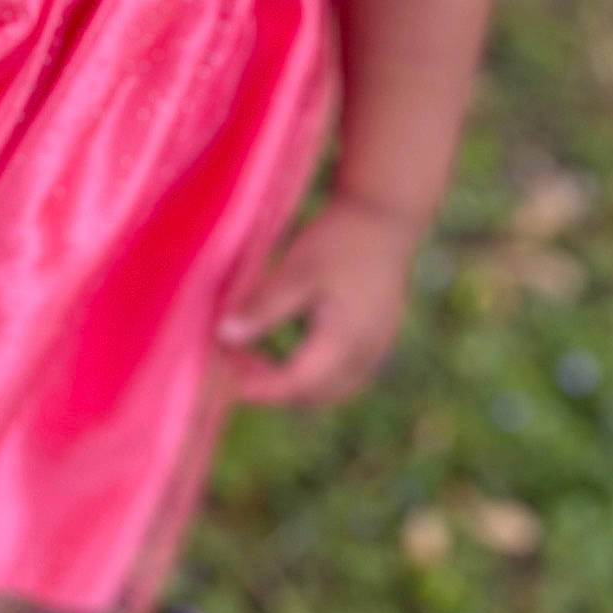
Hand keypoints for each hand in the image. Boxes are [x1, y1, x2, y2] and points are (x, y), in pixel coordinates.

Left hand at [218, 196, 419, 406]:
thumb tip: (225, 336)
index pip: (295, 385)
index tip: (226, 380)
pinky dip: (314, 373)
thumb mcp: (296, 271)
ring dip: (293, 383)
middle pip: (313, 396)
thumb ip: (263, 308)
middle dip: (272, 388)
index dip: (259, 388)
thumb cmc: (340, 240)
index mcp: (344, 344)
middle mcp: (365, 357)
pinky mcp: (380, 339)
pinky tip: (291, 348)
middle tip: (235, 361)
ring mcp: (378, 350)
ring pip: (330, 390)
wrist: (388, 215)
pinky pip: (344, 375)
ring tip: (257, 356)